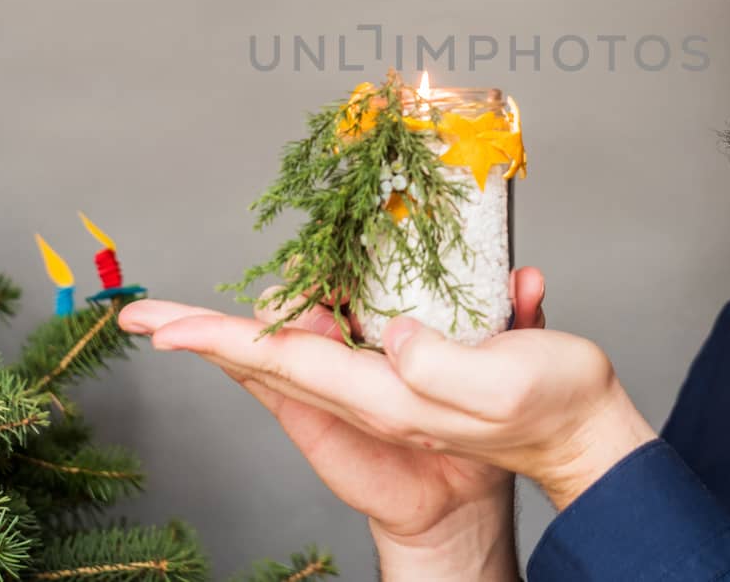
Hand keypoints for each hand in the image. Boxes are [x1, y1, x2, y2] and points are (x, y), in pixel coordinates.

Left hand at [120, 268, 548, 545]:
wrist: (583, 442)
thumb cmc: (552, 413)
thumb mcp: (501, 388)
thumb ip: (438, 367)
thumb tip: (392, 333)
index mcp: (387, 397)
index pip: (283, 361)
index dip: (216, 340)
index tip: (157, 327)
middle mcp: (373, 391)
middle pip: (272, 353)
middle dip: (206, 333)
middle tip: (147, 313)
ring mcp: (387, 381)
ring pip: (303, 339)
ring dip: (253, 312)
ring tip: (198, 303)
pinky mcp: (411, 362)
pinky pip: (350, 329)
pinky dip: (324, 302)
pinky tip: (314, 287)